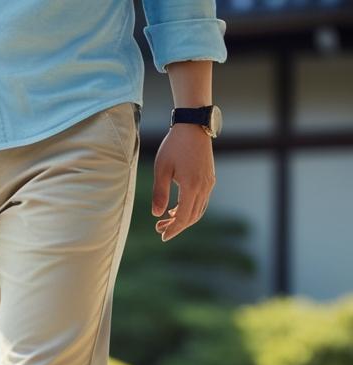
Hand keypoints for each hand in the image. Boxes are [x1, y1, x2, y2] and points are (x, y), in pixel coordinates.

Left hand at [151, 124, 215, 241]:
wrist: (193, 127)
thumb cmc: (174, 146)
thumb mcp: (161, 170)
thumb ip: (159, 193)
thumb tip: (156, 214)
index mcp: (192, 187)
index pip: (184, 217)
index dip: (174, 229)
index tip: (163, 236)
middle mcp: (204, 187)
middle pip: (192, 216)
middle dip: (177, 226)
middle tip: (159, 230)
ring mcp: (209, 183)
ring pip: (198, 209)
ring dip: (183, 218)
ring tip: (165, 220)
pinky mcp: (209, 178)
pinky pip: (201, 200)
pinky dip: (190, 208)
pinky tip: (176, 208)